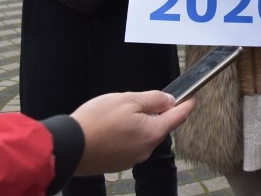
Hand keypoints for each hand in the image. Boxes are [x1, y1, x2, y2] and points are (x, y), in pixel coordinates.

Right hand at [72, 91, 195, 175]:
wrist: (68, 147)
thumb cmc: (96, 121)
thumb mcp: (128, 99)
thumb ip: (154, 99)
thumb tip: (169, 101)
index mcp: (153, 132)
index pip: (179, 116)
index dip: (187, 104)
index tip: (192, 98)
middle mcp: (146, 149)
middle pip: (160, 126)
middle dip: (155, 112)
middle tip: (138, 101)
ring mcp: (132, 158)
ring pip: (144, 135)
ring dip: (138, 124)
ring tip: (117, 114)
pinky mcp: (119, 163)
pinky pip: (130, 144)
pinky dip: (126, 135)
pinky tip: (111, 128)